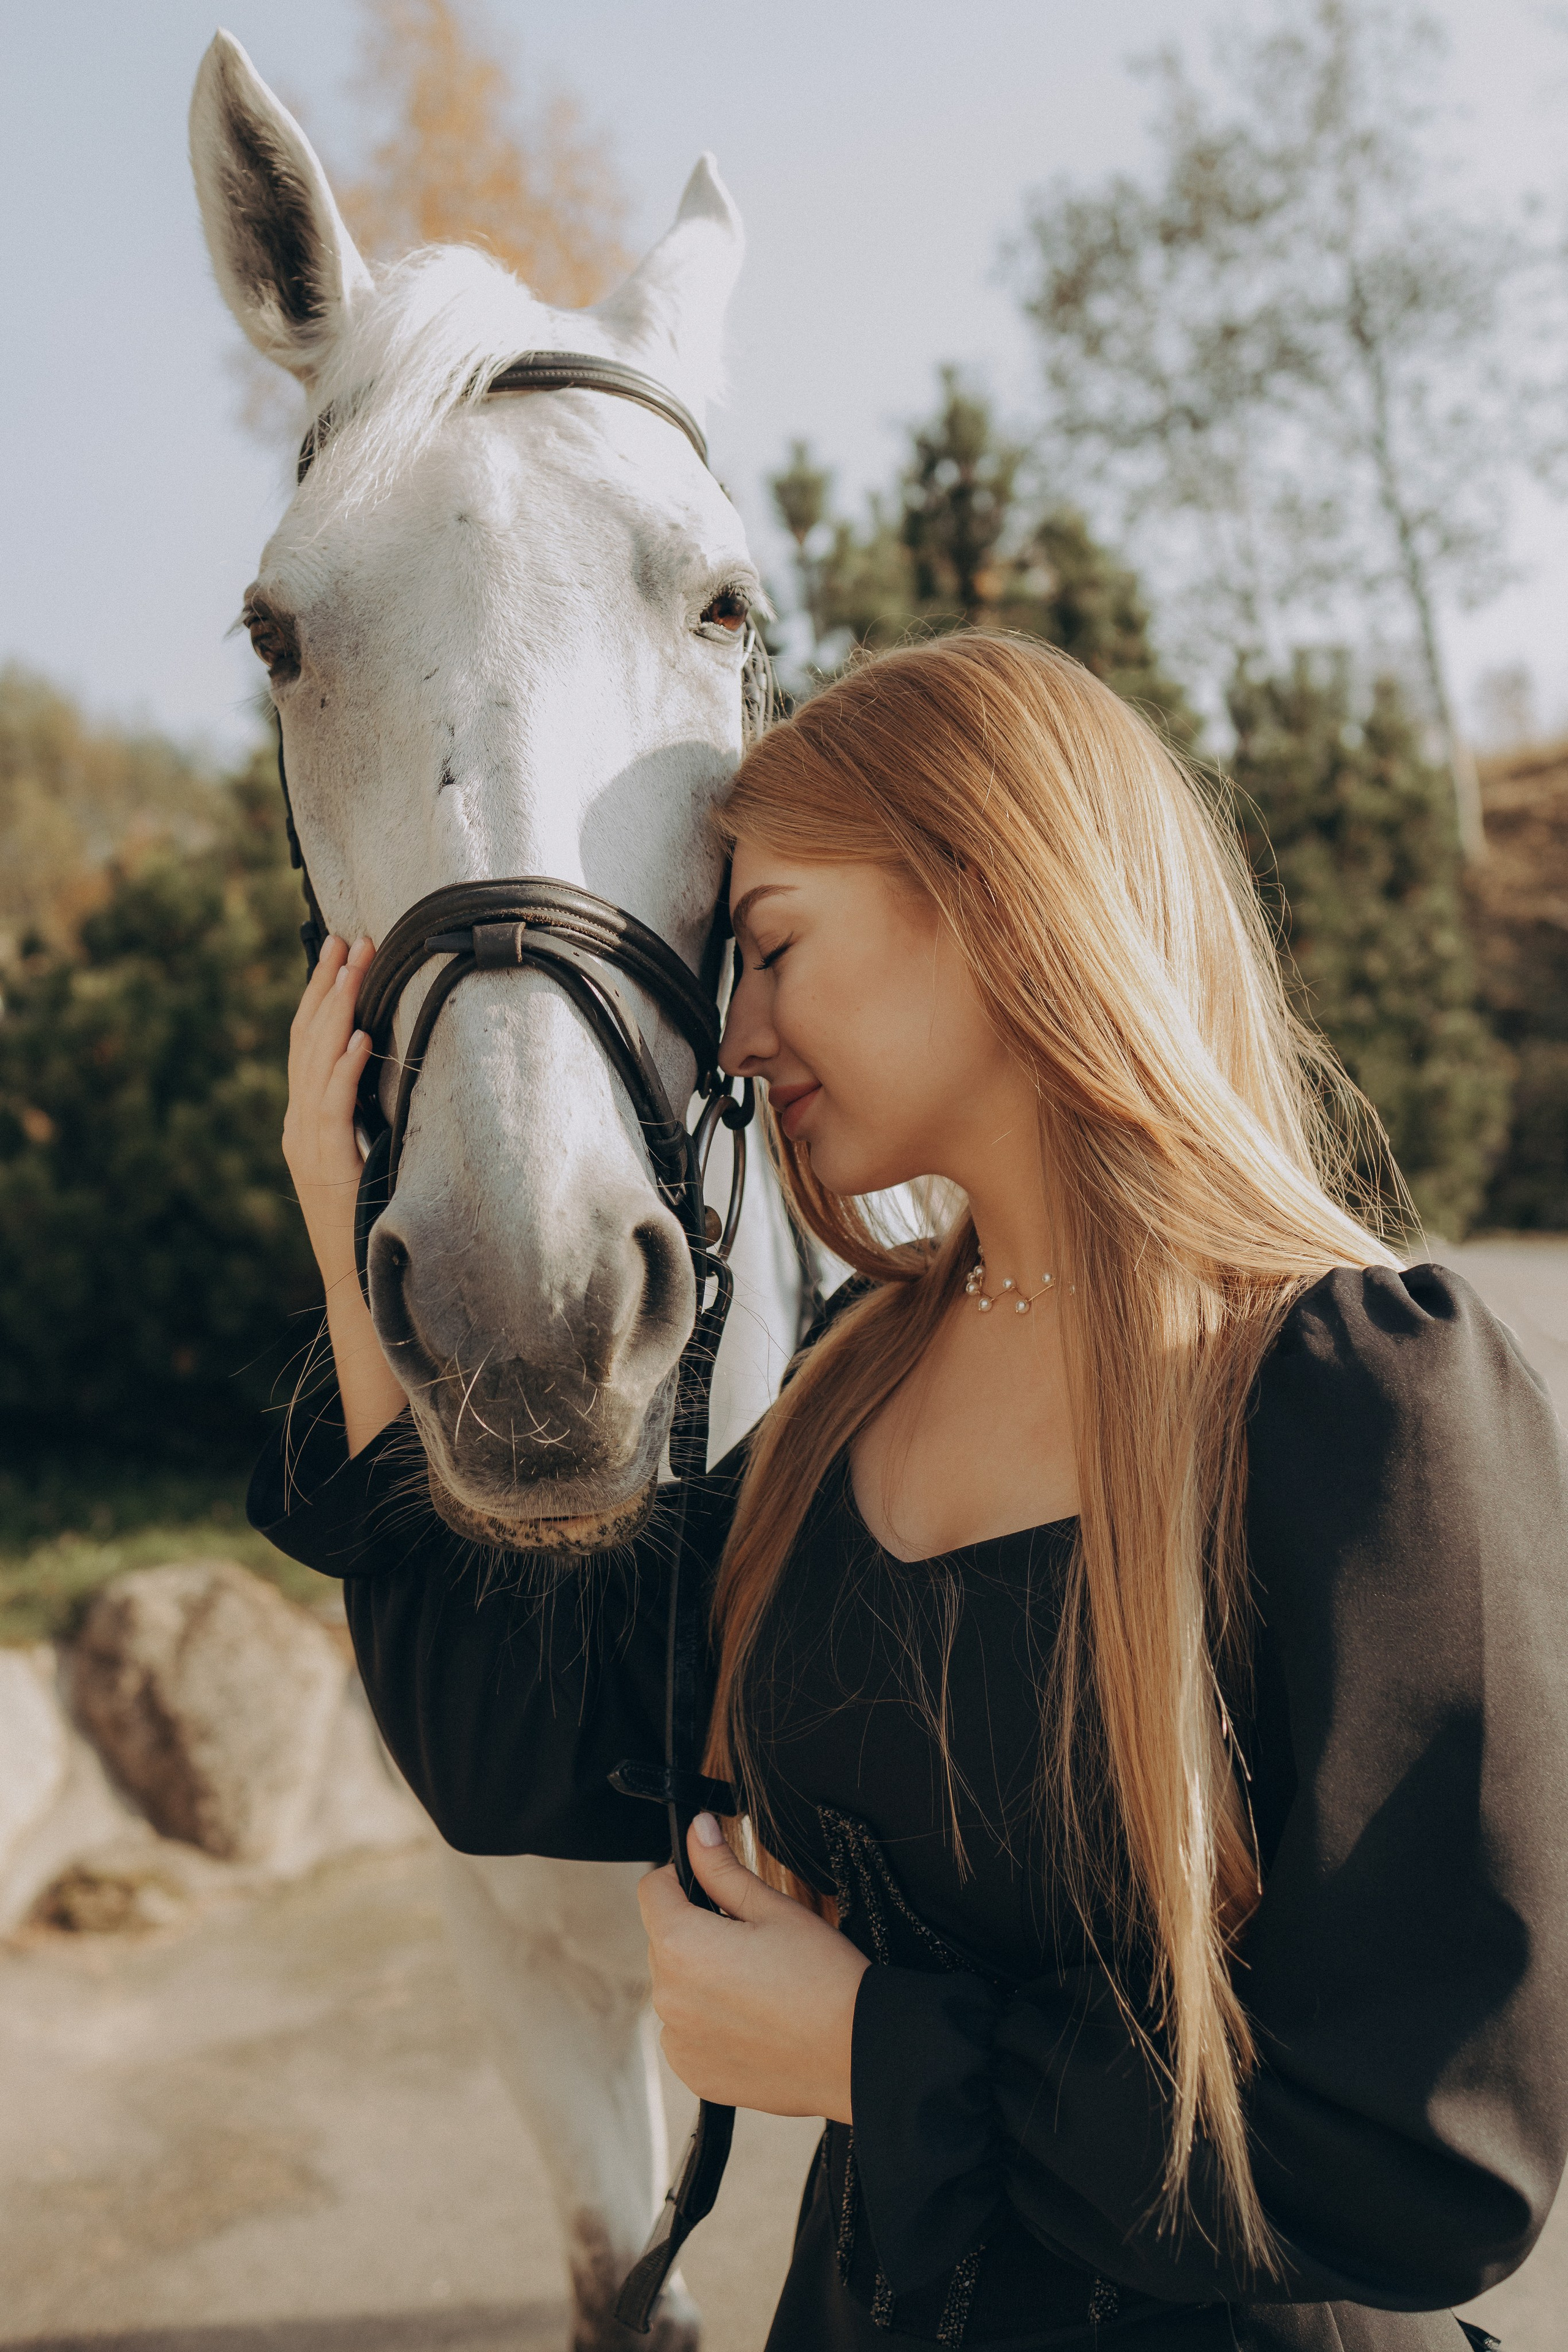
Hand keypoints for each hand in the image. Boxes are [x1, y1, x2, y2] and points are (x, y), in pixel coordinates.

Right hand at [282, 933, 376, 1293]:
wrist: (355, 1278)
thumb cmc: (371, 1217)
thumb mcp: (366, 1152)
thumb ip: (364, 1112)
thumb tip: (391, 1063)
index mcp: (305, 1118)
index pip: (308, 1043)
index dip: (321, 995)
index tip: (341, 953)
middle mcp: (297, 1124)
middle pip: (306, 1041)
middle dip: (326, 986)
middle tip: (348, 940)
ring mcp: (305, 1143)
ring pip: (314, 1063)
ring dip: (336, 1012)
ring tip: (353, 969)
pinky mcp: (324, 1163)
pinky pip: (331, 1107)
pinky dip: (344, 1070)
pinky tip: (361, 1039)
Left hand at [639, 1815, 869, 2121]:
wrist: (857, 2052)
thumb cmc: (823, 1977)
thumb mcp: (774, 1908)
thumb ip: (721, 1868)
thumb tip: (697, 1832)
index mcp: (682, 1945)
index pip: (652, 1890)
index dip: (682, 1878)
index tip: (713, 1886)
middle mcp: (668, 1997)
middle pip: (663, 1940)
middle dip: (696, 1930)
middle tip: (751, 1940)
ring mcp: (678, 2040)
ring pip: (675, 1986)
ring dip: (700, 1977)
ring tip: (756, 1983)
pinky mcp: (694, 2072)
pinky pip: (686, 2030)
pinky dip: (708, 2020)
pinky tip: (752, 2018)